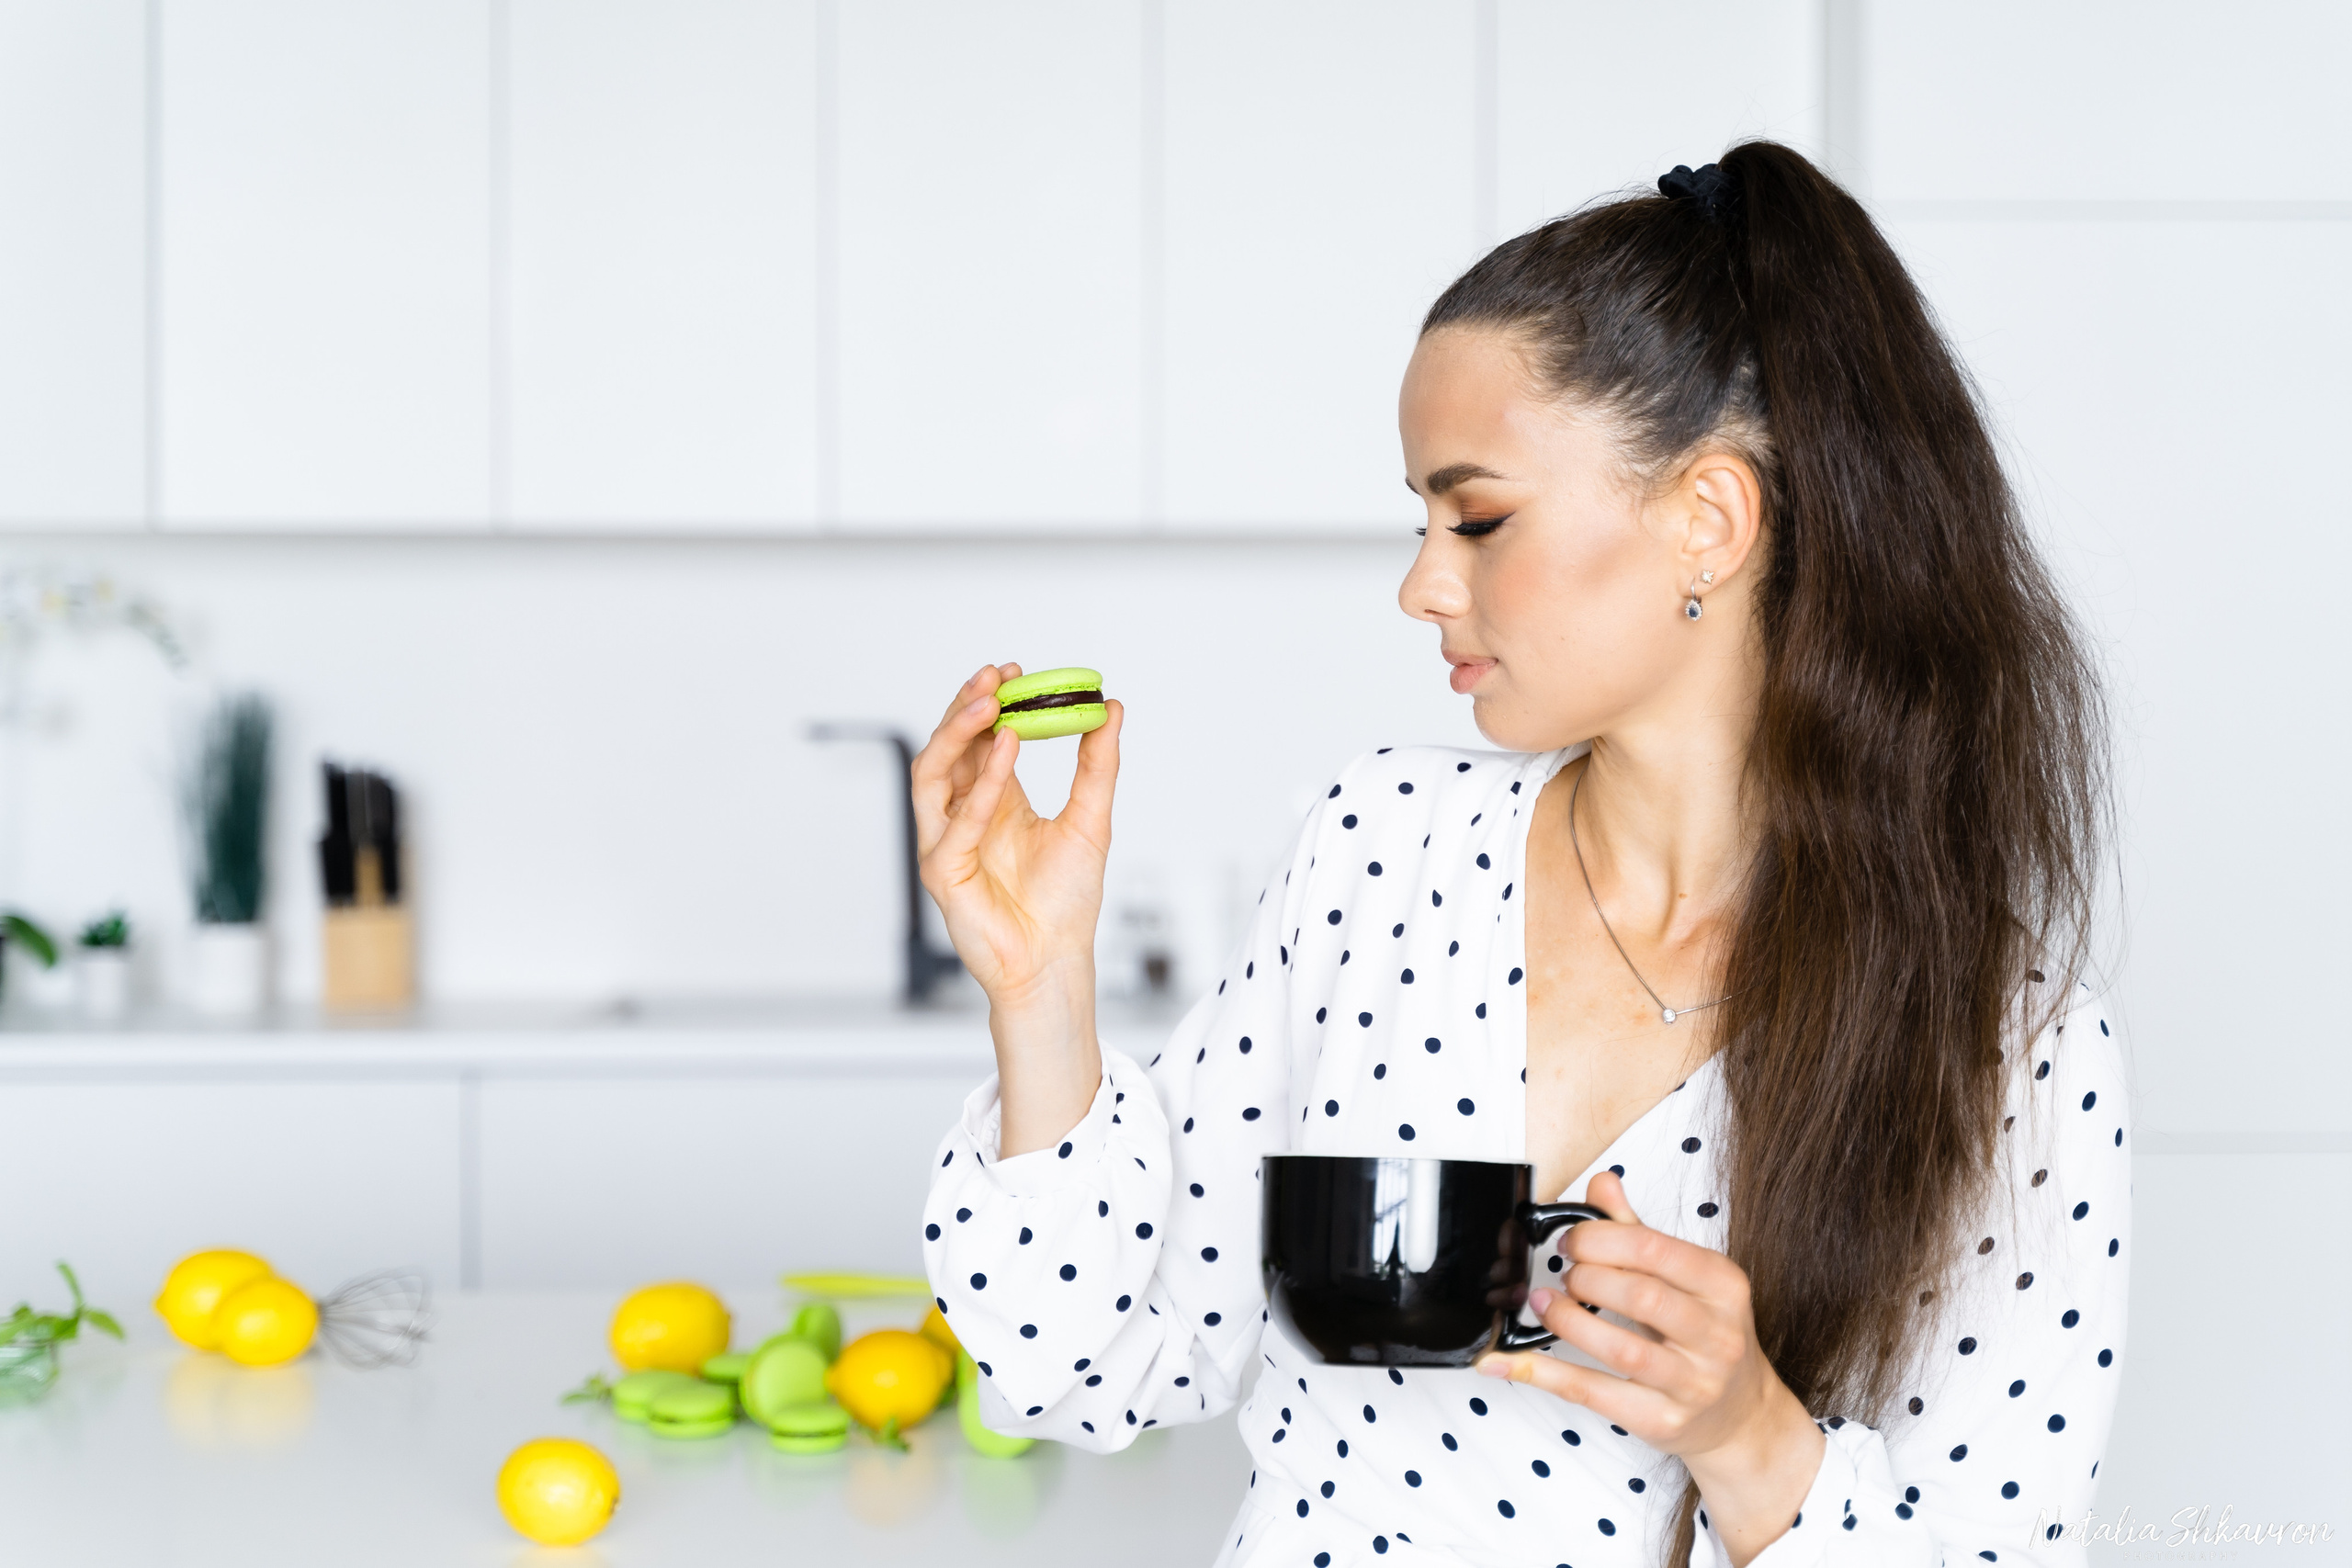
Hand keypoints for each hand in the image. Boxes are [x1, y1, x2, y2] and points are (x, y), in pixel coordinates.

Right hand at [910, 663, 1124, 1006]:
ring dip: (959, 736)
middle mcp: (962, 816)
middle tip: (996, 677)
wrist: (1057, 961)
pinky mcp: (942, 873)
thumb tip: (1109, 709)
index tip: (1016, 673)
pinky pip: (953, 825)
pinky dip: (979, 789)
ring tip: (993, 706)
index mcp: (993, 801)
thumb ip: (1097, 765)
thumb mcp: (1091, 819)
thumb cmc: (1066, 901)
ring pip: (932, 775)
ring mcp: (946, 843)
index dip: (992, 703)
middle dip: (968, 708)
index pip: (980, 740)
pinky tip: (1005, 756)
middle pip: (948, 749)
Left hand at [1471, 1170, 1822, 1563]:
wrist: (1742, 1415)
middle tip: (1563, 1274)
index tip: (1571, 1240)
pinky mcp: (1664, 1422)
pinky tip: (1510, 1362)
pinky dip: (1546, 1375)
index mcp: (1723, 1286)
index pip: (1655, 1250)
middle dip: (1587, 1278)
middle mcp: (1717, 1336)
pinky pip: (1596, 1394)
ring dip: (1568, 1321)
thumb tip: (1601, 1183)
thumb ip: (1640, 1233)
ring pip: (1622, 1349)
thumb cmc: (1706, 1336)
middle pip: (1641, 1296)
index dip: (1601, 1239)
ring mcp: (1694, 1384)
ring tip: (1543, 1304)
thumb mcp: (1689, 1280)